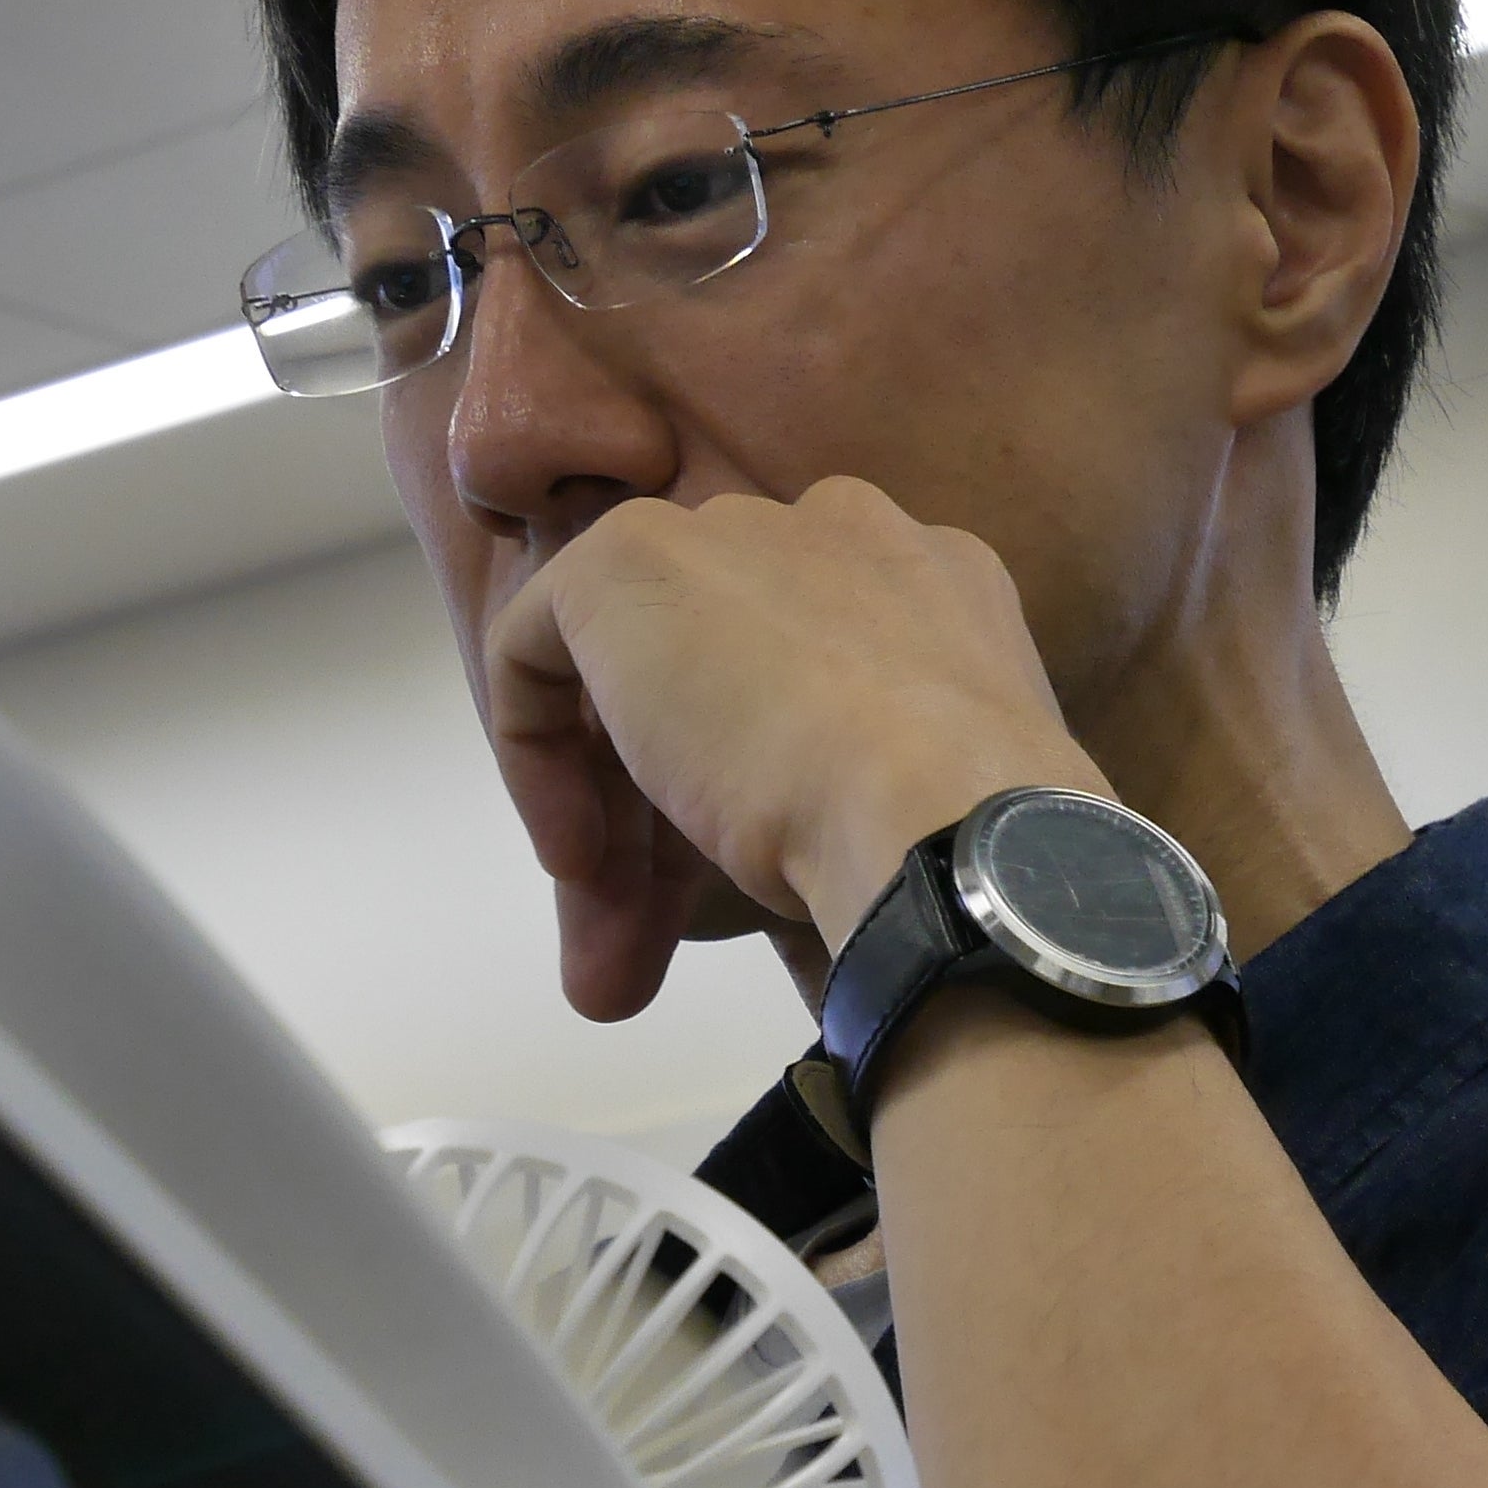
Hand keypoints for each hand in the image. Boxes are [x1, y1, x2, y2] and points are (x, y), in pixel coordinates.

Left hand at [478, 477, 1098, 1018]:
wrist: (945, 820)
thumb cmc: (949, 844)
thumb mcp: (895, 807)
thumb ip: (836, 796)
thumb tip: (785, 890)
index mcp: (925, 582)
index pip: (797, 667)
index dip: (748, 783)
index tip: (737, 898)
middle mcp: (833, 533)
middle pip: (709, 670)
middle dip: (667, 826)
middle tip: (648, 944)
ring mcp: (734, 532)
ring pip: (634, 672)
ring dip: (612, 819)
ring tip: (611, 954)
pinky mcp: (630, 555)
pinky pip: (538, 648)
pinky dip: (538, 760)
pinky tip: (578, 862)